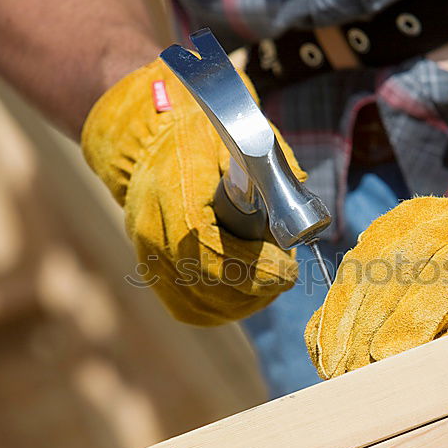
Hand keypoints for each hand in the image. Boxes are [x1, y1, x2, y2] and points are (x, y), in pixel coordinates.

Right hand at [82, 58, 303, 324]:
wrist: (148, 143)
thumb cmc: (199, 139)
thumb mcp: (235, 137)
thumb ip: (268, 166)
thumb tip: (300, 197)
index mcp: (171, 187)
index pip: (206, 243)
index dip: (250, 264)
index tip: (288, 266)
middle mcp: (151, 227)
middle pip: (205, 280)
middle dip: (255, 286)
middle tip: (285, 273)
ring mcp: (147, 254)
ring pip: (198, 302)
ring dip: (243, 301)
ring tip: (270, 282)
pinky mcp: (152, 273)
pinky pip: (188, 308)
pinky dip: (222, 309)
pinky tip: (247, 296)